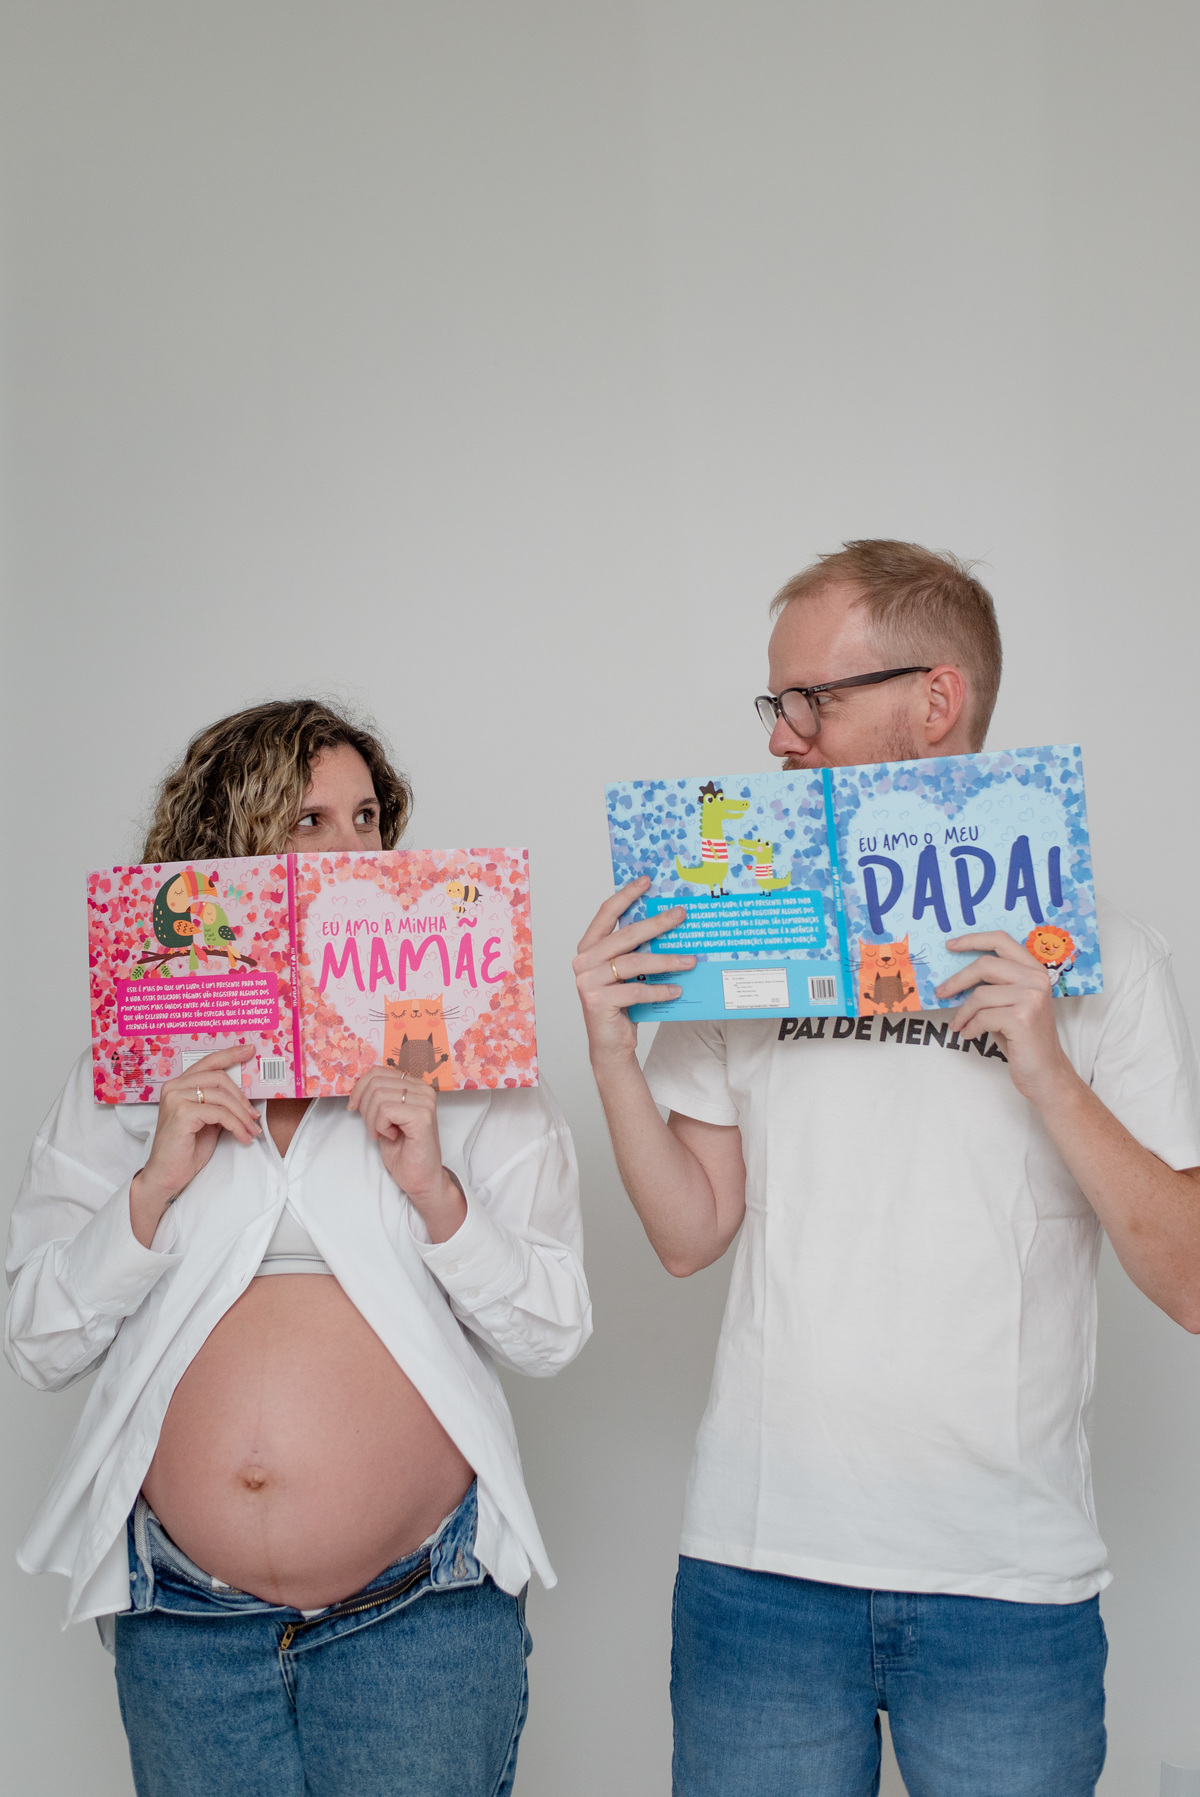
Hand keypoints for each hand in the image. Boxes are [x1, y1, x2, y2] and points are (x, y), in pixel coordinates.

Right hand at [131, 1044, 259, 1245]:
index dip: (231, 1054)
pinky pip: (220, 1113)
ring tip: (251, 1131)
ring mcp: (175, 1098)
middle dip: (242, 1097)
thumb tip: (245, 1095)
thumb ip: (219, 1103)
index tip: (250, 1050)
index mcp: (179, 1085)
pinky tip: (243, 1138)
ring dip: (242, 1115)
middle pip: (219, 1078)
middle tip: (254, 1116)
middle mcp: (174, 1087)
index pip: (208, 1062)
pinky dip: (236, 1125)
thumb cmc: (186, 1149)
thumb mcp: (208, 1120)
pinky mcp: (181, 1113)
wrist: (167, 1176)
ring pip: (222, 1096)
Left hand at [347, 1067, 466, 1242]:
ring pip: (378, 1096)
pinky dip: (380, 1126)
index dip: (359, 1088)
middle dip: (365, 1108)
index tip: (353, 1108)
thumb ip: (378, 1096)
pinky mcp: (422, 1116)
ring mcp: (425, 1102)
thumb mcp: (385, 1117)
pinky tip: (391, 1136)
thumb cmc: (403, 1151)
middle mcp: (424, 1089)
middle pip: (375, 1083)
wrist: (420, 1178)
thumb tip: (356, 1085)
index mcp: (416, 1085)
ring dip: (372, 1120)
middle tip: (374, 1128)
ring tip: (383, 1133)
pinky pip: (385, 1110)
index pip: (377, 1071)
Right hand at [573, 878, 696, 1068]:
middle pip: (625, 936)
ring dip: (666, 960)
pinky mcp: (597, 1001)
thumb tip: (666, 923)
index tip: (646, 881)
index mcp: (588, 948)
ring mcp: (587, 982)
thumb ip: (633, 950)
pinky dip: (659, 990)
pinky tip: (677, 989)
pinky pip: (636, 991)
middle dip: (656, 924)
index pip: (606, 913)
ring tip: (690, 960)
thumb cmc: (620, 1005)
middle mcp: (583, 961)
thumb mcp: (625, 973)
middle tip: (680, 915)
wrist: (610, 1045)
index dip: (626, 895)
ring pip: (634, 963)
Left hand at [936, 932, 1076, 1102]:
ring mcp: (1032, 997)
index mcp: (1034, 970)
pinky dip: (970, 1028)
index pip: (1001, 940)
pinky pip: (982, 1017)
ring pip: (979, 995)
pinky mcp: (1022, 1018)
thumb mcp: (1011, 1004)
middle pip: (984, 965)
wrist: (1046, 1072)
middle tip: (941, 993)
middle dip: (957, 980)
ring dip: (962, 1013)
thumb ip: (994, 985)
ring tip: (959, 1025)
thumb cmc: (1023, 1038)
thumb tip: (955, 975)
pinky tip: (969, 1034)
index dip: (972, 940)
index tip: (950, 946)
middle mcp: (1036, 979)